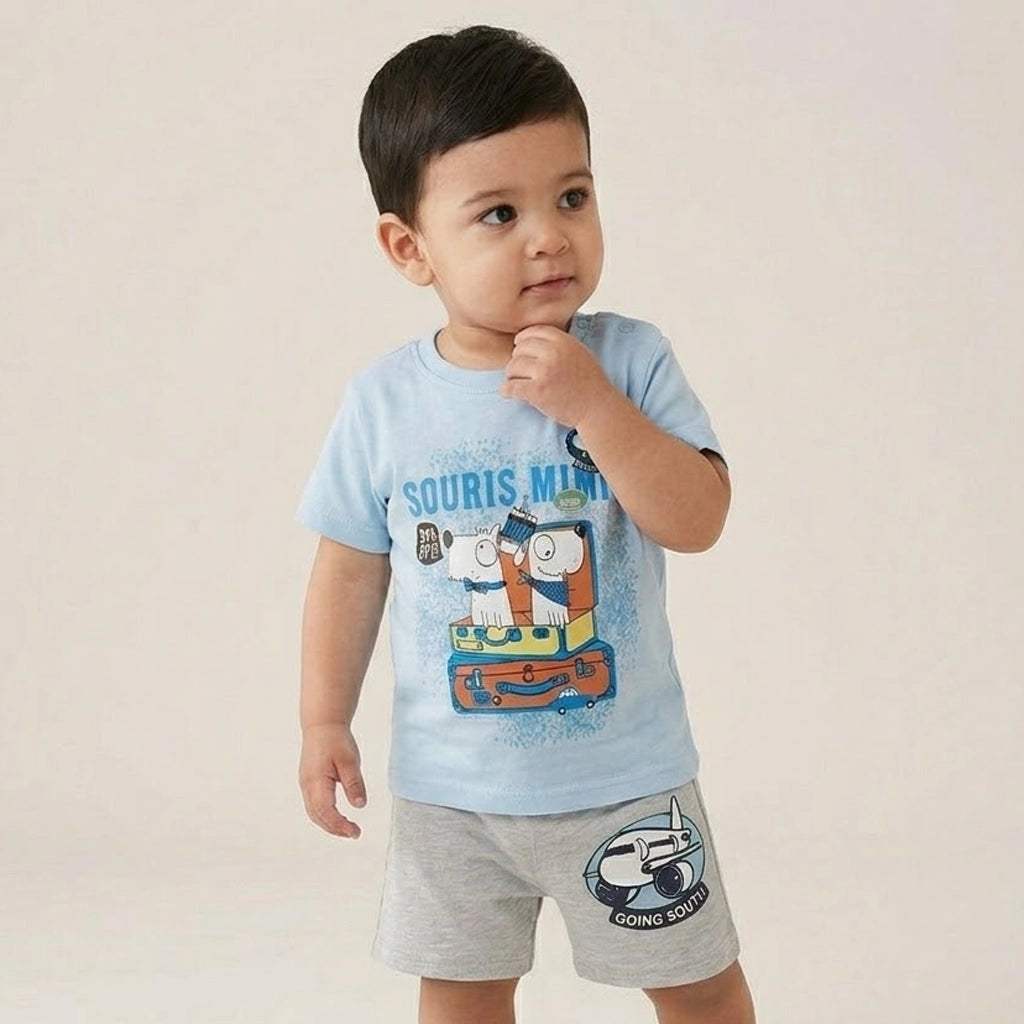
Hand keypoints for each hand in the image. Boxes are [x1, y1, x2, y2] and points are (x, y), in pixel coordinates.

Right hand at [299, 723, 365, 838]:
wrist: (322, 725)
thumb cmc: (336, 740)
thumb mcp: (350, 761)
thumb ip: (354, 784)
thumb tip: (360, 805)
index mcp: (316, 782)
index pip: (326, 812)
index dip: (340, 825)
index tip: (355, 832)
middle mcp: (307, 786)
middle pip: (318, 816)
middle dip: (335, 829)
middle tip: (354, 833)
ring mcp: (306, 784)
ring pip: (314, 813)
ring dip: (329, 824)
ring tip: (347, 828)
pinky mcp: (308, 782)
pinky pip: (314, 805)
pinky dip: (325, 815)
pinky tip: (337, 816)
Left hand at [499, 324, 614, 426]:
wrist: (598, 408)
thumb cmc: (590, 383)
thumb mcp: (580, 352)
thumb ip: (560, 343)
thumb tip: (535, 338)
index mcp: (563, 341)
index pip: (532, 332)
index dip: (522, 340)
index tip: (520, 349)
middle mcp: (553, 353)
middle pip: (519, 349)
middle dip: (517, 360)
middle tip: (521, 371)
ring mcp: (544, 372)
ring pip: (512, 367)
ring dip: (511, 376)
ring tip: (517, 383)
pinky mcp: (538, 391)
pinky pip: (511, 386)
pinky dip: (506, 390)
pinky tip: (507, 392)